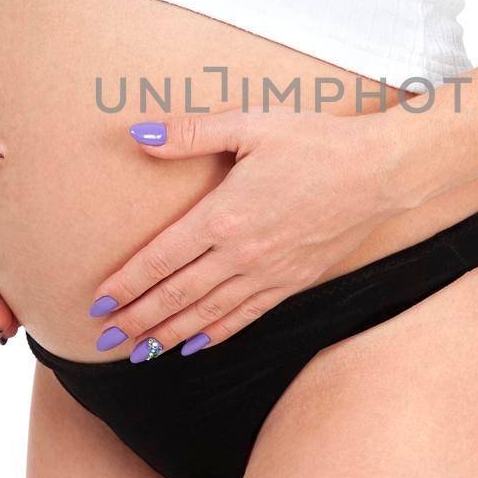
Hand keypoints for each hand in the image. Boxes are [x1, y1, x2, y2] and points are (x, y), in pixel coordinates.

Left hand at [88, 108, 414, 359]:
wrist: (380, 171)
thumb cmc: (315, 141)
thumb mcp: (251, 124)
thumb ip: (191, 132)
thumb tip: (138, 133)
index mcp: (223, 215)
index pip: (160, 258)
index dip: (126, 284)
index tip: (97, 303)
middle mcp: (241, 253)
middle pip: (176, 294)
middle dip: (137, 320)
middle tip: (104, 339)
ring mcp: (268, 273)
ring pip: (207, 314)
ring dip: (168, 335)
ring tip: (138, 353)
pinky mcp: (293, 282)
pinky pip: (245, 317)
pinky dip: (215, 335)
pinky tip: (194, 346)